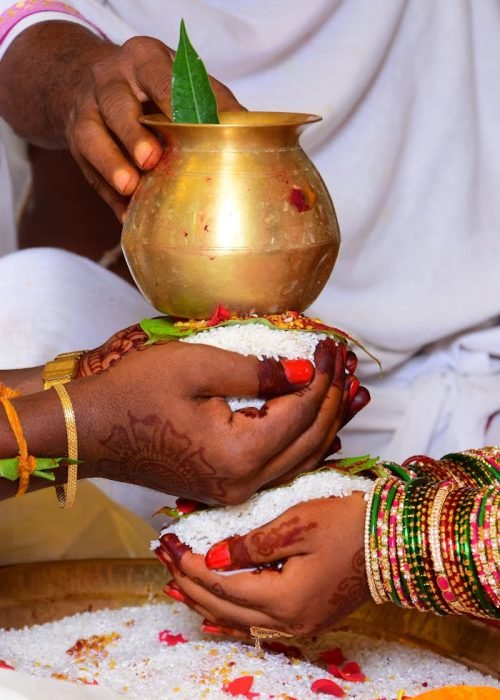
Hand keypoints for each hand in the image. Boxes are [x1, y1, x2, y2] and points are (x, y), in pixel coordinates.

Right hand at [64, 35, 243, 217]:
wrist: (85, 81)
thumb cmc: (149, 85)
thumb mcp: (178, 78)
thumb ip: (211, 100)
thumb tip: (249, 129)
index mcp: (141, 59)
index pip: (155, 75)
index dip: (170, 99)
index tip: (188, 121)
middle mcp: (109, 80)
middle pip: (116, 104)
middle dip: (132, 132)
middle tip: (151, 158)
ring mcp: (86, 111)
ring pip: (91, 136)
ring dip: (111, 164)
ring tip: (130, 187)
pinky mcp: (75, 145)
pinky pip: (89, 172)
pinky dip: (109, 196)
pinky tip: (127, 214)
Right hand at [68, 332, 365, 502]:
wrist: (92, 431)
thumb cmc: (134, 393)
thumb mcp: (195, 367)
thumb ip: (257, 371)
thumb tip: (307, 371)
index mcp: (238, 455)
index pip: (301, 412)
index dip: (323, 375)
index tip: (332, 343)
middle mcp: (244, 483)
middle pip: (310, 439)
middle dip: (333, 398)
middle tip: (343, 361)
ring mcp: (235, 490)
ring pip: (301, 457)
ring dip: (326, 421)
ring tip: (346, 387)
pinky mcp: (227, 486)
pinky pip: (281, 465)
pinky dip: (304, 439)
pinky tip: (319, 422)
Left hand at [157, 493, 367, 634]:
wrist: (393, 539)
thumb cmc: (349, 523)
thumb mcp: (297, 523)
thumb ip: (251, 544)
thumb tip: (213, 558)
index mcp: (284, 599)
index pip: (221, 585)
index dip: (190, 566)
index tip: (169, 545)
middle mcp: (289, 622)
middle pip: (223, 608)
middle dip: (189, 583)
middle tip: (163, 558)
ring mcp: (299, 625)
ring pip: (236, 621)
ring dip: (204, 601)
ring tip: (175, 584)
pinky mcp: (307, 618)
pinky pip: (255, 623)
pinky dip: (228, 614)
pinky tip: (214, 611)